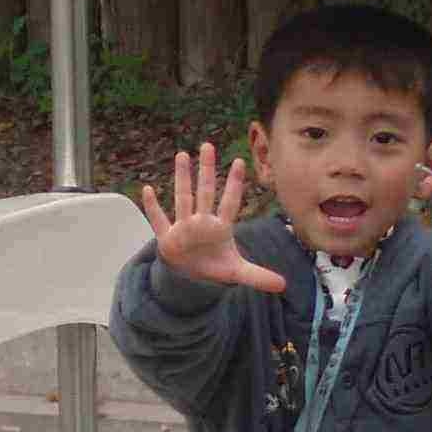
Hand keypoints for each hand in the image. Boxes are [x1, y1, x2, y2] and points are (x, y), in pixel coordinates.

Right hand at [140, 140, 287, 292]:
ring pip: (182, 199)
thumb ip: (258, 276)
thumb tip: (283, 286)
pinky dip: (152, 207)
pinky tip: (147, 189)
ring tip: (182, 155)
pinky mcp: (168, 238)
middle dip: (207, 171)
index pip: (230, 202)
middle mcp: (202, 222)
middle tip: (208, 146)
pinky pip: (159, 220)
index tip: (240, 162)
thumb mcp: (237, 272)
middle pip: (205, 192)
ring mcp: (184, 227)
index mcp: (220, 227)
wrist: (190, 276)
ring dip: (182, 178)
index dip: (235, 185)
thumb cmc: (214, 266)